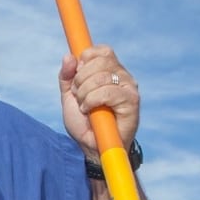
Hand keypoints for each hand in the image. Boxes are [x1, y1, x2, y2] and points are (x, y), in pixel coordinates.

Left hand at [59, 45, 139, 161]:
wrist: (91, 148)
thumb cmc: (84, 124)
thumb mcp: (69, 97)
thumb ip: (67, 76)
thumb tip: (69, 56)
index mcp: (110, 71)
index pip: (101, 51)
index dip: (84, 60)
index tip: (76, 79)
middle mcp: (122, 76)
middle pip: (100, 60)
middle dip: (80, 80)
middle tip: (78, 97)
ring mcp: (129, 88)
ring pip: (102, 76)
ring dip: (84, 93)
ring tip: (84, 107)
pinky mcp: (132, 101)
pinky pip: (108, 92)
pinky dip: (92, 101)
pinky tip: (89, 111)